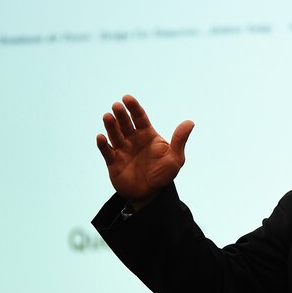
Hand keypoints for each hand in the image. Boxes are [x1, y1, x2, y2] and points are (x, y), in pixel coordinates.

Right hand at [96, 94, 193, 210]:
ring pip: (114, 134)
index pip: (140, 118)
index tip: (127, 98)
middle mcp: (133, 139)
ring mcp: (122, 150)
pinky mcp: (113, 162)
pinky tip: (101, 137)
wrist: (151, 194)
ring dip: (110, 126)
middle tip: (116, 106)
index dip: (134, 108)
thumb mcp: (175, 158)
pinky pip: (106, 151)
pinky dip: (103, 144)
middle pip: (125, 123)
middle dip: (121, 114)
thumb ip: (179, 140)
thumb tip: (190, 122)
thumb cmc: (164, 175)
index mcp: (147, 135)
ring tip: (108, 117)